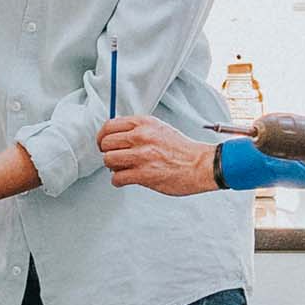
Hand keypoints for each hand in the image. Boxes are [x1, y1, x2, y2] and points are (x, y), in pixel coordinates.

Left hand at [101, 116, 222, 195]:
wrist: (201, 165)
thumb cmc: (182, 150)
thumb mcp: (159, 128)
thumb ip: (138, 130)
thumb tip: (117, 135)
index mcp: (144, 123)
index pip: (109, 126)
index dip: (102, 137)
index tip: (103, 143)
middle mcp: (141, 137)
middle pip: (106, 143)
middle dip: (107, 152)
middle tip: (113, 158)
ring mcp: (142, 156)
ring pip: (108, 160)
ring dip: (112, 167)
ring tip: (122, 169)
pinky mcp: (144, 175)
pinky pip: (117, 178)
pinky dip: (118, 181)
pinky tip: (125, 179)